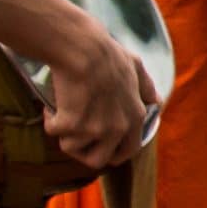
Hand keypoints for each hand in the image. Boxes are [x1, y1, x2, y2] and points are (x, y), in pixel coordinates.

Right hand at [43, 21, 151, 169]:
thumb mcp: (136, 66)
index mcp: (135, 117)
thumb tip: (157, 102)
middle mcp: (118, 128)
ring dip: (64, 133)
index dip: (112, 152)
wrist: (82, 47)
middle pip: (98, 160)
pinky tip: (51, 105)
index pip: (129, 150)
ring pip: (72, 147)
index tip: (98, 146)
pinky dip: (49, 119)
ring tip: (62, 112)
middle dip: (83, 151)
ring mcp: (95, 129)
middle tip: (72, 135)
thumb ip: (147, 87)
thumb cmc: (107, 53)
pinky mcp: (72, 125)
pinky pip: (53, 131)